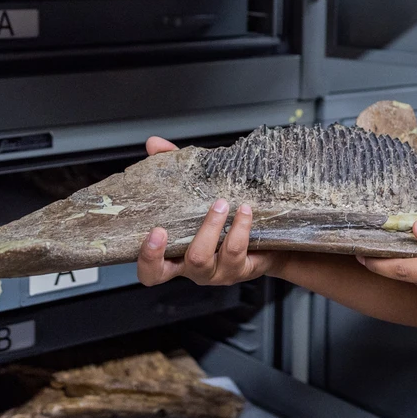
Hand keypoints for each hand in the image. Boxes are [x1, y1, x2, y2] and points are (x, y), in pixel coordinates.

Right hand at [135, 136, 281, 286]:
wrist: (270, 243)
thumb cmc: (226, 219)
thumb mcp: (197, 194)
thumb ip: (173, 167)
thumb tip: (154, 145)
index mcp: (177, 254)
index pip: (151, 270)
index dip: (146, 257)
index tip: (153, 232)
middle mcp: (193, 268)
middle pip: (166, 272)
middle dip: (160, 251)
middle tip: (161, 229)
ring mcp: (216, 272)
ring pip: (202, 258)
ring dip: (209, 227)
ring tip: (221, 204)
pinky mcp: (240, 269)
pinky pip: (235, 251)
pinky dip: (239, 227)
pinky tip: (244, 210)